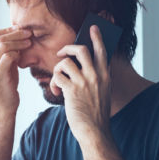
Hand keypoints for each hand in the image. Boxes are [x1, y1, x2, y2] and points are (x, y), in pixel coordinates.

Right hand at [0, 26, 32, 116]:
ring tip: (29, 42)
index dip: (7, 29)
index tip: (20, 28)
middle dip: (15, 33)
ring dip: (19, 42)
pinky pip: (8, 56)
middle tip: (28, 33)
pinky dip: (17, 53)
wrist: (2, 106)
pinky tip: (23, 56)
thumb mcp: (0, 63)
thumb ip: (3, 49)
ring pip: (3, 45)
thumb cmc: (4, 83)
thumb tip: (15, 32)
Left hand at [50, 25, 111, 141]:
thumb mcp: (102, 92)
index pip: (102, 51)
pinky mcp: (72, 90)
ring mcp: (84, 82)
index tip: (92, 27)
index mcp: (105, 75)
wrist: (94, 132)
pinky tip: (56, 92)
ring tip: (58, 81)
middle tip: (62, 53)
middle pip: (81, 49)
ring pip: (65, 63)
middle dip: (68, 48)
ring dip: (57, 70)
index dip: (97, 37)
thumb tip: (82, 65)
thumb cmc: (95, 113)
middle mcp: (96, 75)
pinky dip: (53, 83)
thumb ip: (96, 78)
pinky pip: (57, 77)